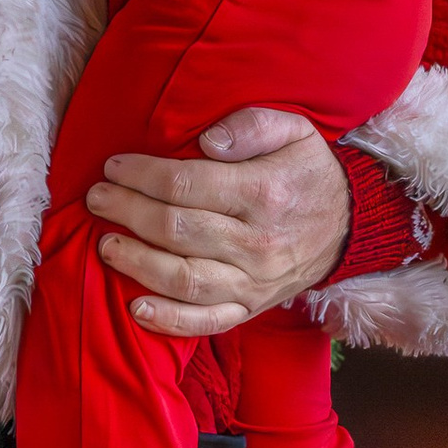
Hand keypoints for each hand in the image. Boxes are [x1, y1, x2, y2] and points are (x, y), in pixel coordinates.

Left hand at [90, 105, 351, 335]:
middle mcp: (257, 242)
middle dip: (127, 212)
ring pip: (184, 279)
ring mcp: (254, 282)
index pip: (186, 185)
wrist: (350, 226)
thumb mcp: (295, 130)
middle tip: (97, 198)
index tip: (114, 166)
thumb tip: (206, 142)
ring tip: (105, 244)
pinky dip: (170, 320)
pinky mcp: (252, 308)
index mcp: (264, 192)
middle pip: (176, 229)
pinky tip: (135, 308)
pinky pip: (208, 322)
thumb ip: (251, 125)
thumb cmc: (309, 172)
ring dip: (136, 263)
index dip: (142, 176)